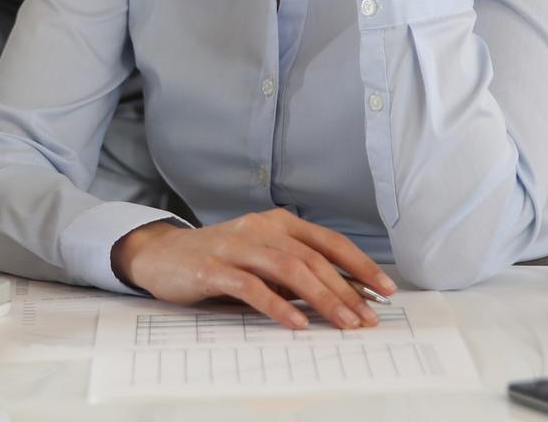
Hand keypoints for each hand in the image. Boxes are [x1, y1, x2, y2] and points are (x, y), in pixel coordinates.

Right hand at [111, 211, 395, 330]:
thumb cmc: (219, 260)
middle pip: (312, 258)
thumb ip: (295, 271)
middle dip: (345, 290)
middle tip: (367, 318)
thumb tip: (345, 296)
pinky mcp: (212, 268)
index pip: (328, 242)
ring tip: (342, 323)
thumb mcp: (261, 259)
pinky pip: (250, 286)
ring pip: (287, 268)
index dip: (360, 265)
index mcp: (277, 223)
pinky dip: (277, 305)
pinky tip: (296, 324)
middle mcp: (259, 228)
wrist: (161, 256)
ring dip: (320, 297)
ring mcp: (235, 246)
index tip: (386, 290)